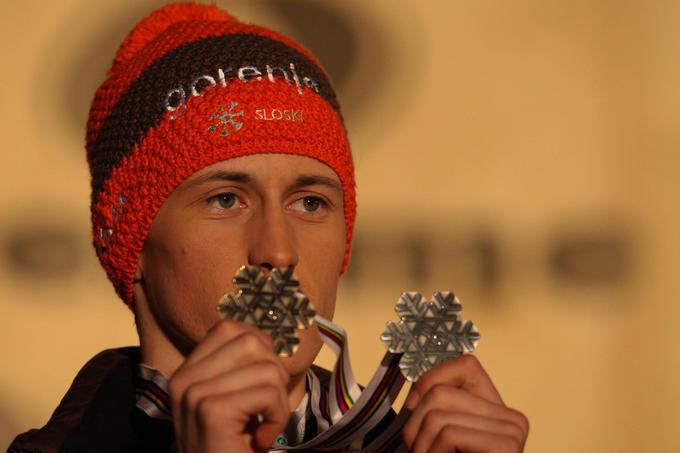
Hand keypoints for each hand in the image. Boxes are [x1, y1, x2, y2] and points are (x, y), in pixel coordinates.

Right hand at [168, 320, 290, 452]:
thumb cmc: (233, 448)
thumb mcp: (234, 400)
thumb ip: (240, 367)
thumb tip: (268, 337)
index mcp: (186, 372)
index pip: (230, 328)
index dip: (259, 351)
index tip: (259, 385)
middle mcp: (182, 379)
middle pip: (251, 341)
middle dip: (273, 374)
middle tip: (264, 409)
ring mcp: (193, 393)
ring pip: (265, 367)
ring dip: (277, 400)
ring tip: (262, 427)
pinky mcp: (210, 411)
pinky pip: (268, 392)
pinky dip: (277, 417)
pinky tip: (262, 440)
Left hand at [402, 355, 528, 452]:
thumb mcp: (441, 436)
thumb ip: (436, 409)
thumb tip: (415, 396)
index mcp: (496, 409)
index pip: (465, 364)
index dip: (432, 380)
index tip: (414, 409)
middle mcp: (512, 416)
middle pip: (441, 392)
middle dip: (415, 425)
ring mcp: (513, 430)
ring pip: (438, 413)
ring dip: (420, 445)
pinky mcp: (508, 445)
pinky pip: (449, 433)